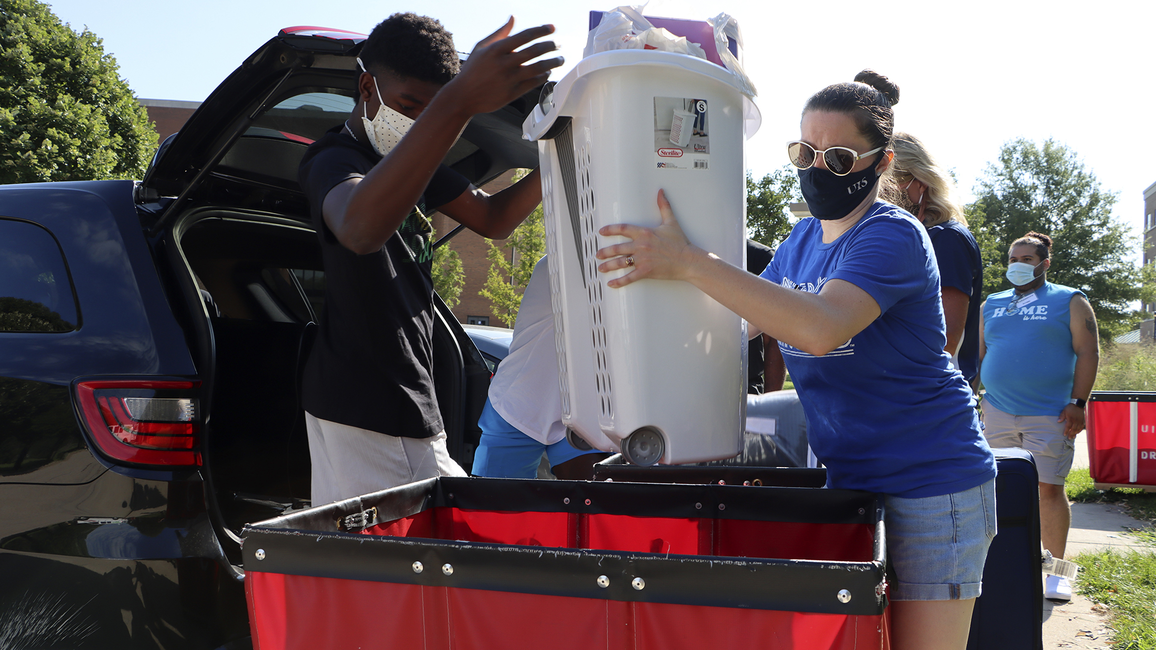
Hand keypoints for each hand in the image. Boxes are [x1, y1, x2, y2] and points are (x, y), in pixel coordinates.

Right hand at [444, 18, 563, 116]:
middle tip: (558, 44)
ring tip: (560, 59)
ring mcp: (509, 79)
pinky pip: (533, 83)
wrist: (463, 96)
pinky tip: (547, 73)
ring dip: (553, 62)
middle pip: (534, 51)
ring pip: (538, 68)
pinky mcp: (512, 94)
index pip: (525, 36)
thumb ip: (500, 32)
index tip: (552, 28)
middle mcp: (503, 63)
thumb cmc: (472, 70)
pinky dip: (543, 77)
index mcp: (496, 49)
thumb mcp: (482, 47)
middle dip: (550, 46)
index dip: (541, 30)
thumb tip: (513, 18)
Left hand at [595, 189, 698, 287]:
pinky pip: (629, 277)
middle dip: (605, 252)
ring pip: (620, 262)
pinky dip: (619, 281)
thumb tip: (660, 193)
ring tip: (601, 267)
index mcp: (645, 233)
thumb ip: (663, 207)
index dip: (610, 230)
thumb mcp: (671, 222)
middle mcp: (641, 246)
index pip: (623, 229)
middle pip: (617, 248)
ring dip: (608, 266)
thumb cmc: (680, 243)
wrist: (688, 260)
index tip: (602, 232)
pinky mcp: (646, 271)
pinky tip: (612, 283)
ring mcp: (642, 259)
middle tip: (598, 254)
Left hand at [1058, 404, 1084, 438]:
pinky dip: (1080, 430)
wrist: (1078, 404)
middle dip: (1071, 434)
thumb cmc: (1070, 407)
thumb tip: (1058, 421)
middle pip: (1073, 429)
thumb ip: (1062, 416)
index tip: (1064, 435)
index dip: (1066, 431)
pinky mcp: (1083, 420)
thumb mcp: (1064, 411)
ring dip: (1075, 433)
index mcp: (1071, 419)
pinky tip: (1078, 432)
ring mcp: (1080, 421)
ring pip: (1078, 429)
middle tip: (1069, 438)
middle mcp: (1076, 421)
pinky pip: (1082, 427)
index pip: (1068, 427)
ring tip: (1073, 437)